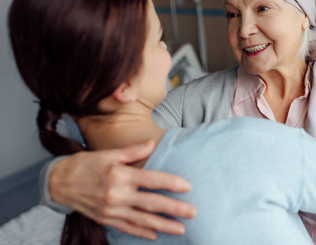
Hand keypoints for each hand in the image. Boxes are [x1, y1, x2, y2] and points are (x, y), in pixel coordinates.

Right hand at [49, 141, 195, 239]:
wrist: (58, 182)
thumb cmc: (86, 164)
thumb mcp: (108, 153)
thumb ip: (132, 151)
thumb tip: (153, 143)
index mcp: (120, 175)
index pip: (151, 180)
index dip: (171, 184)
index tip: (188, 187)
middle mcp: (117, 194)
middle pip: (151, 203)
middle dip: (174, 209)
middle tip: (192, 212)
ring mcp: (111, 210)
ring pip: (142, 220)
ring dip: (163, 225)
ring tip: (181, 229)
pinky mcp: (105, 219)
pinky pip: (126, 227)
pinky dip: (141, 232)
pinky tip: (155, 235)